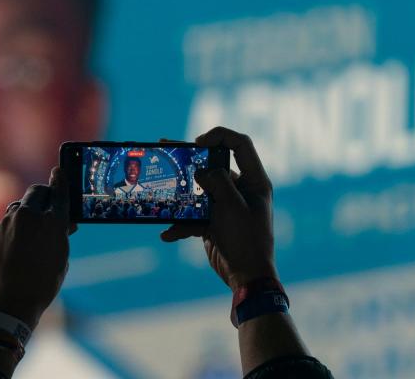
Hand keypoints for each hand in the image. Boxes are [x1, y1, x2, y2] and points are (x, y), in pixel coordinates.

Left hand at [0, 167, 75, 327]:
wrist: (10, 301)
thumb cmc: (43, 283)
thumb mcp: (61, 258)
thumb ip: (60, 235)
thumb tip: (61, 223)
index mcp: (52, 222)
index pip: (59, 193)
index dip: (61, 180)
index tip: (59, 171)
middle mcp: (29, 217)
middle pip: (36, 193)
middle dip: (43, 196)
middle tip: (48, 206)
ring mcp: (8, 223)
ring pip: (19, 209)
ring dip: (27, 215)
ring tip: (32, 235)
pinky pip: (7, 225)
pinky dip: (14, 230)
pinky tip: (16, 250)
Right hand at [161, 127, 276, 289]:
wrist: (247, 278)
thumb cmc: (246, 240)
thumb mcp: (232, 206)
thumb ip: (217, 182)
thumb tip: (201, 173)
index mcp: (254, 181)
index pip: (240, 145)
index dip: (220, 136)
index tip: (198, 142)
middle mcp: (241, 190)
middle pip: (213, 165)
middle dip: (190, 159)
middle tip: (167, 148)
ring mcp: (226, 206)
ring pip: (199, 191)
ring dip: (181, 193)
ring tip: (159, 186)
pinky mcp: (214, 222)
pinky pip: (194, 216)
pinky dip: (181, 224)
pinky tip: (168, 233)